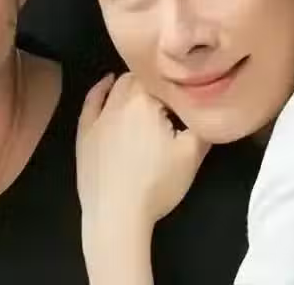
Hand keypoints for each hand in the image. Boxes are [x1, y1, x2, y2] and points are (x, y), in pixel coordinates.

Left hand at [76, 73, 210, 230]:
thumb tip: (209, 109)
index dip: (174, 83)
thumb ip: (203, 128)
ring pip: (116, 86)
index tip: (185, 93)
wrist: (116, 214)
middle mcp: (119, 101)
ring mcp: (98, 116)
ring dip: (130, 83)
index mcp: (145, 102)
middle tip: (169, 95)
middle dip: (154, 82)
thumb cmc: (156, 184)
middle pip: (138, 78)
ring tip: (145, 88)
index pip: (161, 78)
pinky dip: (100, 88)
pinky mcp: (84, 132)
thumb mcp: (191, 156)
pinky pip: (91, 101)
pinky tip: (106, 83)